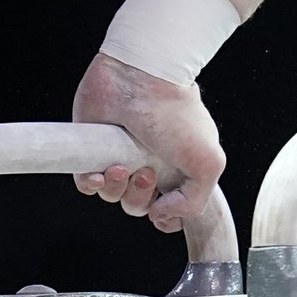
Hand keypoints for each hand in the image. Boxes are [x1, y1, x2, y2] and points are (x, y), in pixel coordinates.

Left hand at [71, 51, 225, 233]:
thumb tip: (164, 215)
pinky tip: (100, 173)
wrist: (140, 79)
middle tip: (145, 173)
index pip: (170, 208)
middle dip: (140, 197)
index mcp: (177, 167)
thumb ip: (195, 202)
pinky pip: (87, 184)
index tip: (163, 209)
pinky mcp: (93, 148)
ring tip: (121, 165)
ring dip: (116, 189)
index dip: (166, 217)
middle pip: (139, 205)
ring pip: (113, 196)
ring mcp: (119, 156)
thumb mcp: (209, 163)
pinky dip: (92, 184)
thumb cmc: (175, 113)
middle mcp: (148, 163)